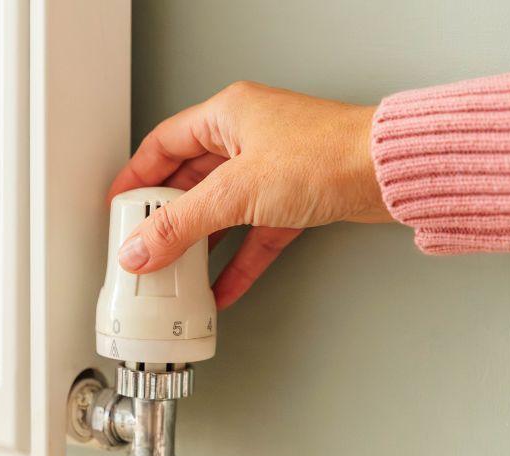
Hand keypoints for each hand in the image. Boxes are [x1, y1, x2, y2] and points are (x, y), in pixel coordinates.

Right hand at [108, 81, 392, 309]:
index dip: (137, 176)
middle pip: (191, 181)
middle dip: (167, 218)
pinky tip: (222, 287)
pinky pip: (254, 234)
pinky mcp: (296, 199)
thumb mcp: (237, 192)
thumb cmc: (328, 155)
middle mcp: (248, 136)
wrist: (390, 174)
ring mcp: (273, 169)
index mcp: (227, 114)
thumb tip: (140, 247)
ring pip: (222, 210)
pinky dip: (237, 261)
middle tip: (144, 245)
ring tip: (177, 272)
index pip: (164, 144)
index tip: (119, 205)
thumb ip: (181, 224)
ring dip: (201, 244)